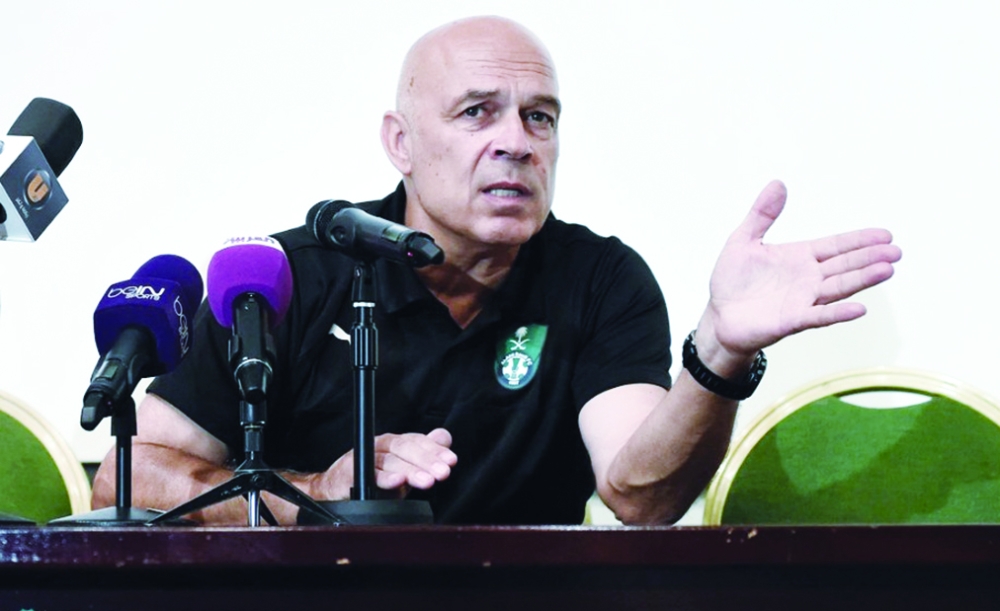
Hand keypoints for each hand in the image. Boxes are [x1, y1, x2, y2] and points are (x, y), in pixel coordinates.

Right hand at [310, 428, 456, 499]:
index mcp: (395, 443)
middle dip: (427, 460)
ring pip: (391, 461)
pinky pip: (369, 473)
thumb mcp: (404, 467)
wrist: (336, 490)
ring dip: (411, 471)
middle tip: (443, 472)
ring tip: (428, 481)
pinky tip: (398, 482)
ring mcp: (365, 456)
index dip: (435, 450)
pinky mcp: (350, 471)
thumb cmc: (372, 477)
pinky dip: (385, 478)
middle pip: (406, 448)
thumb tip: (444, 436)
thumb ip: (424, 453)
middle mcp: (381, 445)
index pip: (418, 441)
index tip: (451, 461)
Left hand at [704, 180, 901, 357]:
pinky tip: (860, 308)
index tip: (886, 234)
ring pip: (839, 287)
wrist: (718, 316)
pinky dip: (839, 312)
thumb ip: (761, 214)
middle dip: (870, 257)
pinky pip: (819, 316)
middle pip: (845, 265)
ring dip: (863, 279)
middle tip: (896, 251)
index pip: (836, 246)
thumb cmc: (731, 281)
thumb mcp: (743, 240)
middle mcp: (807, 278)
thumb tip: (778, 183)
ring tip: (887, 269)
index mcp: (799, 257)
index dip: (859, 240)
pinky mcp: (792, 320)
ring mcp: (803, 300)